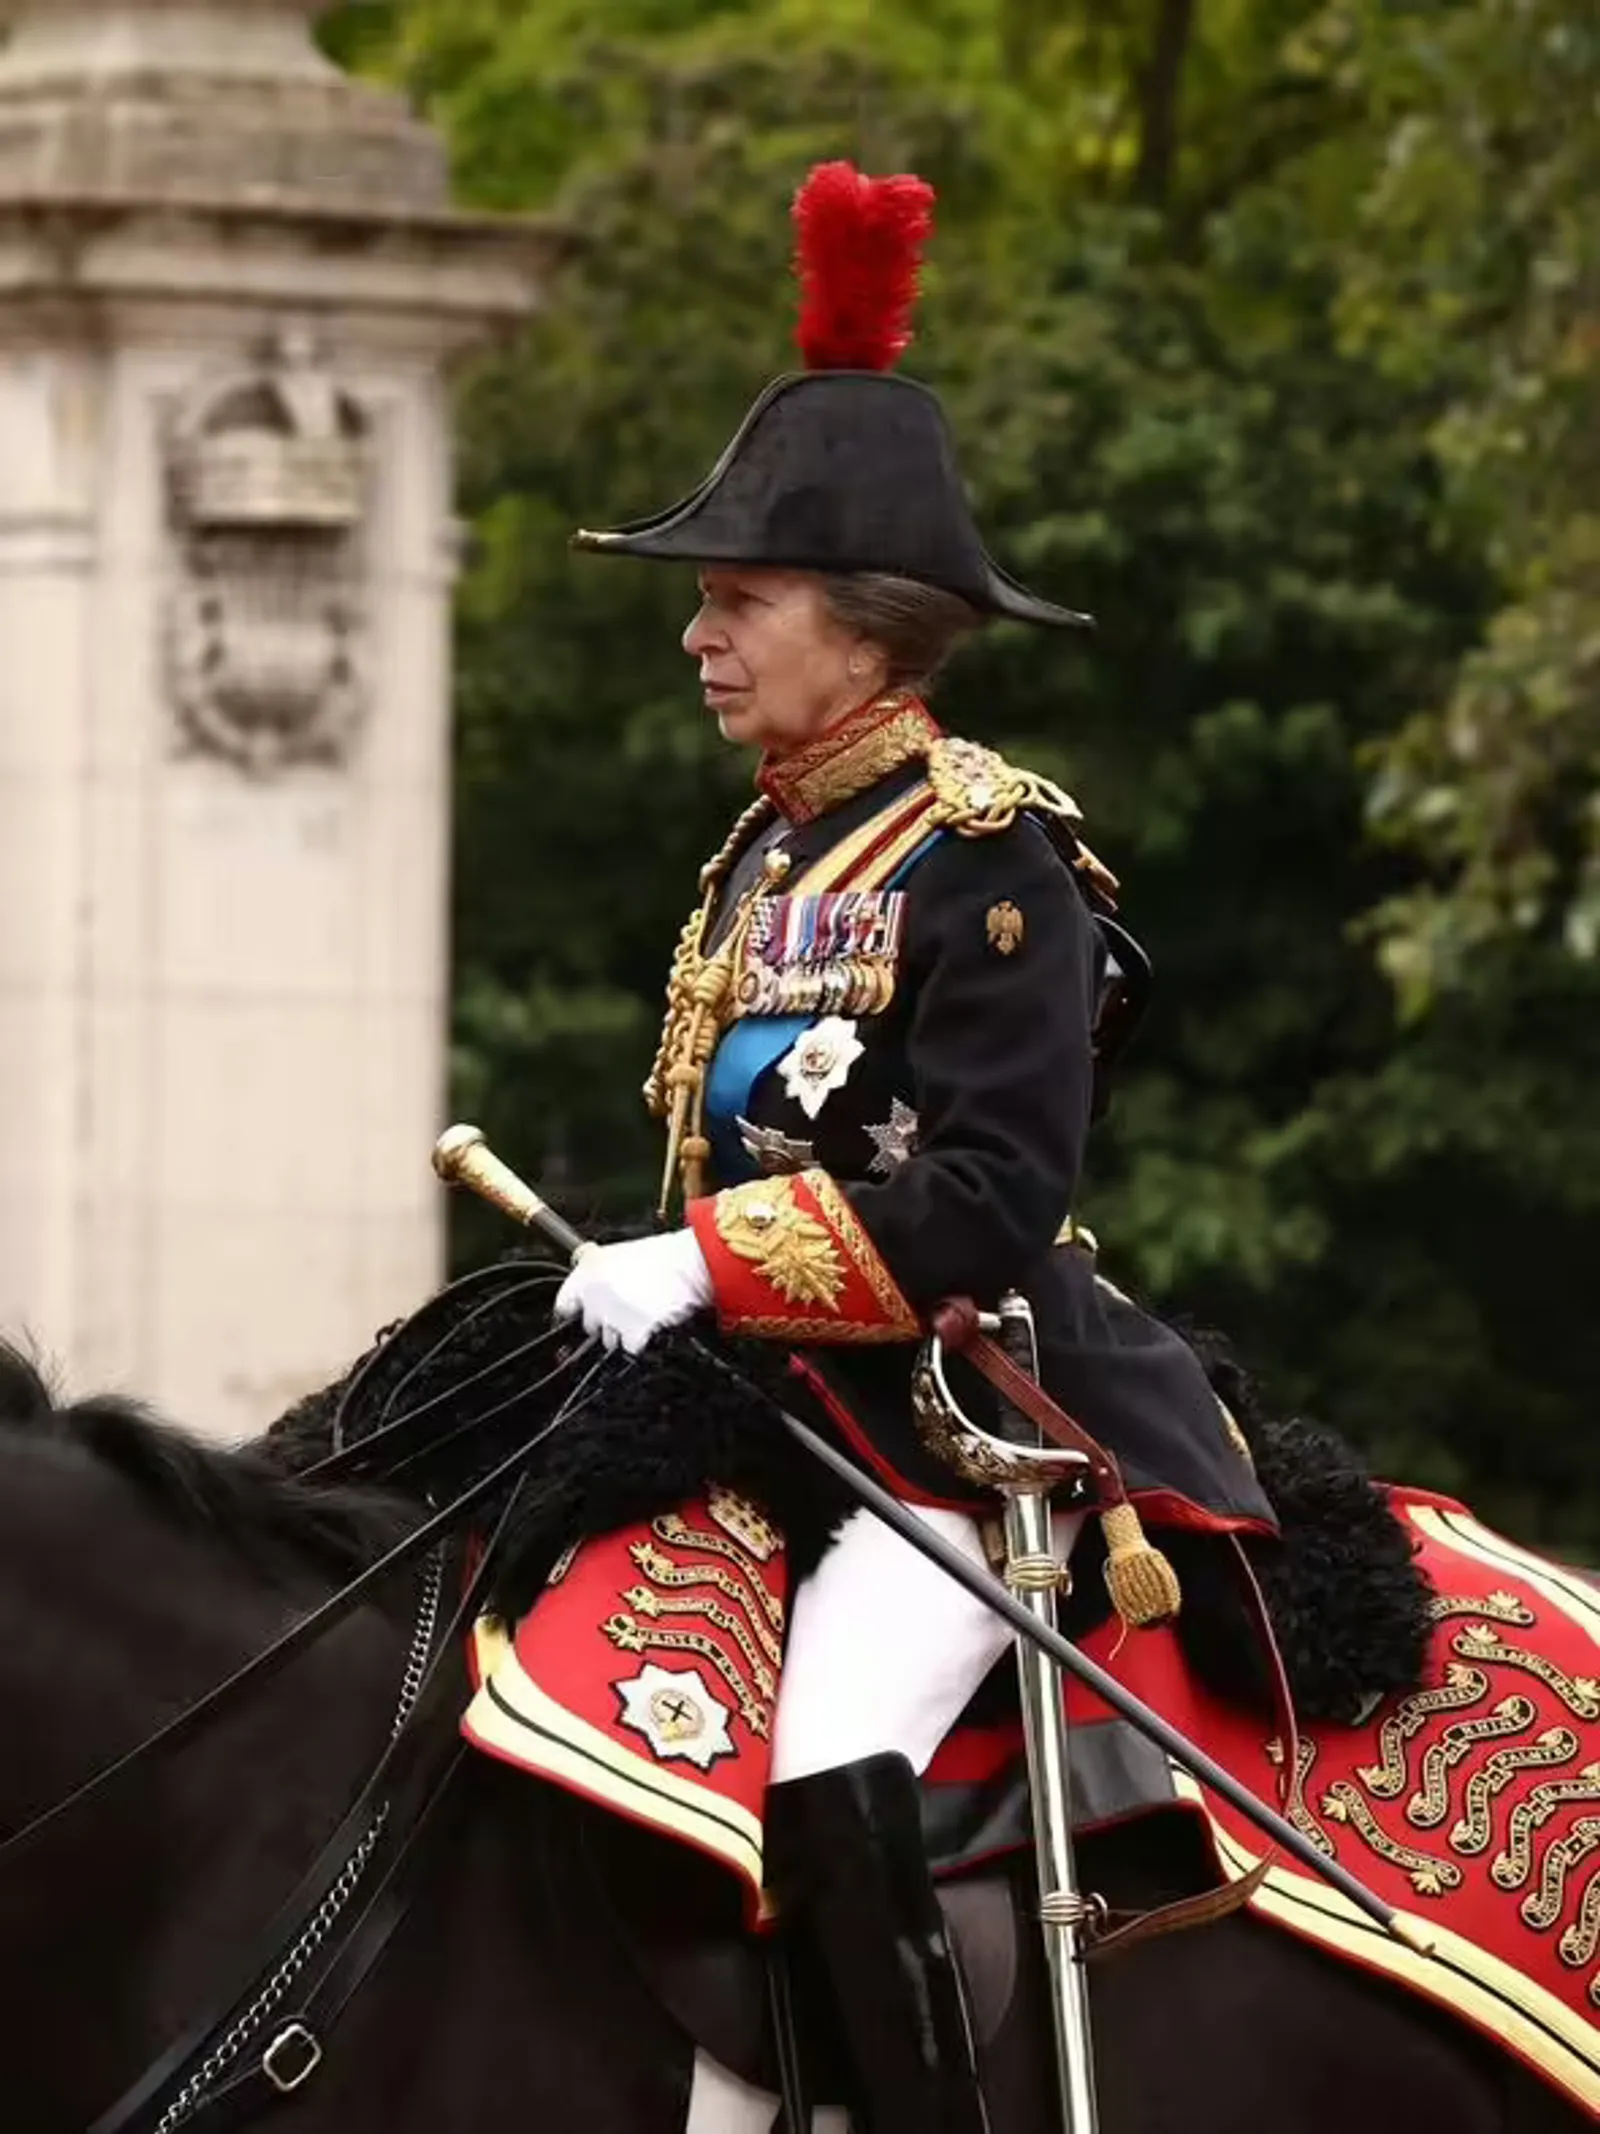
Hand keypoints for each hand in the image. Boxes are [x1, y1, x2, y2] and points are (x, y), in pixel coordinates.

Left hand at [554, 1230, 712, 1354]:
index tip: (578, 1316)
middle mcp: (594, 1295)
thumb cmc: (664, 1255)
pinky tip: (651, 1327)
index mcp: (586, 1271)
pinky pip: (629, 1349)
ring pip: (608, 1340)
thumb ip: (599, 1273)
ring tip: (642, 1315)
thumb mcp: (620, 1254)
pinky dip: (640, 1343)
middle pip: (588, 1325)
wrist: (690, 1263)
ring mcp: (611, 1316)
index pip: (563, 1304)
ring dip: (622, 1334)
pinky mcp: (631, 1333)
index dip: (573, 1311)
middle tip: (624, 1310)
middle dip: (604, 1322)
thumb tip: (594, 1288)